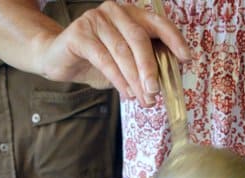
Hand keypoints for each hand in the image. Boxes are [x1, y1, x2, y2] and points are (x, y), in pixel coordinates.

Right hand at [34, 1, 190, 105]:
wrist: (59, 59)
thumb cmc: (95, 61)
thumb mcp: (124, 62)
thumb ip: (141, 65)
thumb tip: (164, 83)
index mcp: (130, 14)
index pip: (157, 23)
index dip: (174, 39)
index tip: (186, 58)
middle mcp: (114, 11)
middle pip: (139, 39)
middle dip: (150, 69)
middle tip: (155, 92)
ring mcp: (96, 20)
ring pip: (122, 52)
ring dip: (135, 80)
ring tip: (142, 99)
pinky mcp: (79, 34)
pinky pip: (104, 59)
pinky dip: (117, 79)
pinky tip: (126, 93)